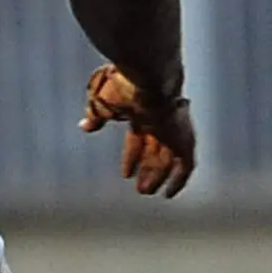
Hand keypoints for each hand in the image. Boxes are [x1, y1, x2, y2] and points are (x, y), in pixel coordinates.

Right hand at [80, 64, 196, 197]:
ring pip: (169, 160)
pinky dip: (178, 180)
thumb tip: (85, 126)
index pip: (139, 139)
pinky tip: (168, 194)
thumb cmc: (122, 87)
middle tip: (140, 189)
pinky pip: (186, 166)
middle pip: (156, 151)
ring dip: (158, 177)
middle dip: (148, 170)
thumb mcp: (102, 104)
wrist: (148, 78)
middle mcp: (162, 122)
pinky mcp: (185, 139)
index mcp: (143, 112)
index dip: (132, 157)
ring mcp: (175, 131)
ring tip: (146, 192)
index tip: (125, 174)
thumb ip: (95, 117)